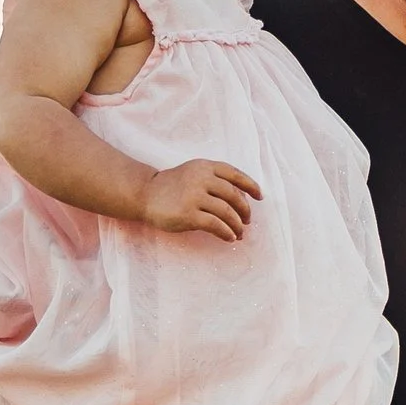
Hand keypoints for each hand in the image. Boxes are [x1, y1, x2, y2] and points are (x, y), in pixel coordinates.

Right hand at [143, 156, 260, 242]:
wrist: (145, 194)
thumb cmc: (172, 186)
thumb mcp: (193, 173)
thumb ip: (214, 180)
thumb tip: (242, 199)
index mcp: (205, 167)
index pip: (235, 174)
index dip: (250, 185)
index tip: (259, 196)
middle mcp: (201, 179)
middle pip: (234, 195)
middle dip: (245, 210)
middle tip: (247, 221)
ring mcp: (194, 196)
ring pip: (227, 212)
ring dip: (237, 225)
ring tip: (239, 234)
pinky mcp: (188, 214)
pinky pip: (215, 225)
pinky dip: (226, 232)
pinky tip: (229, 238)